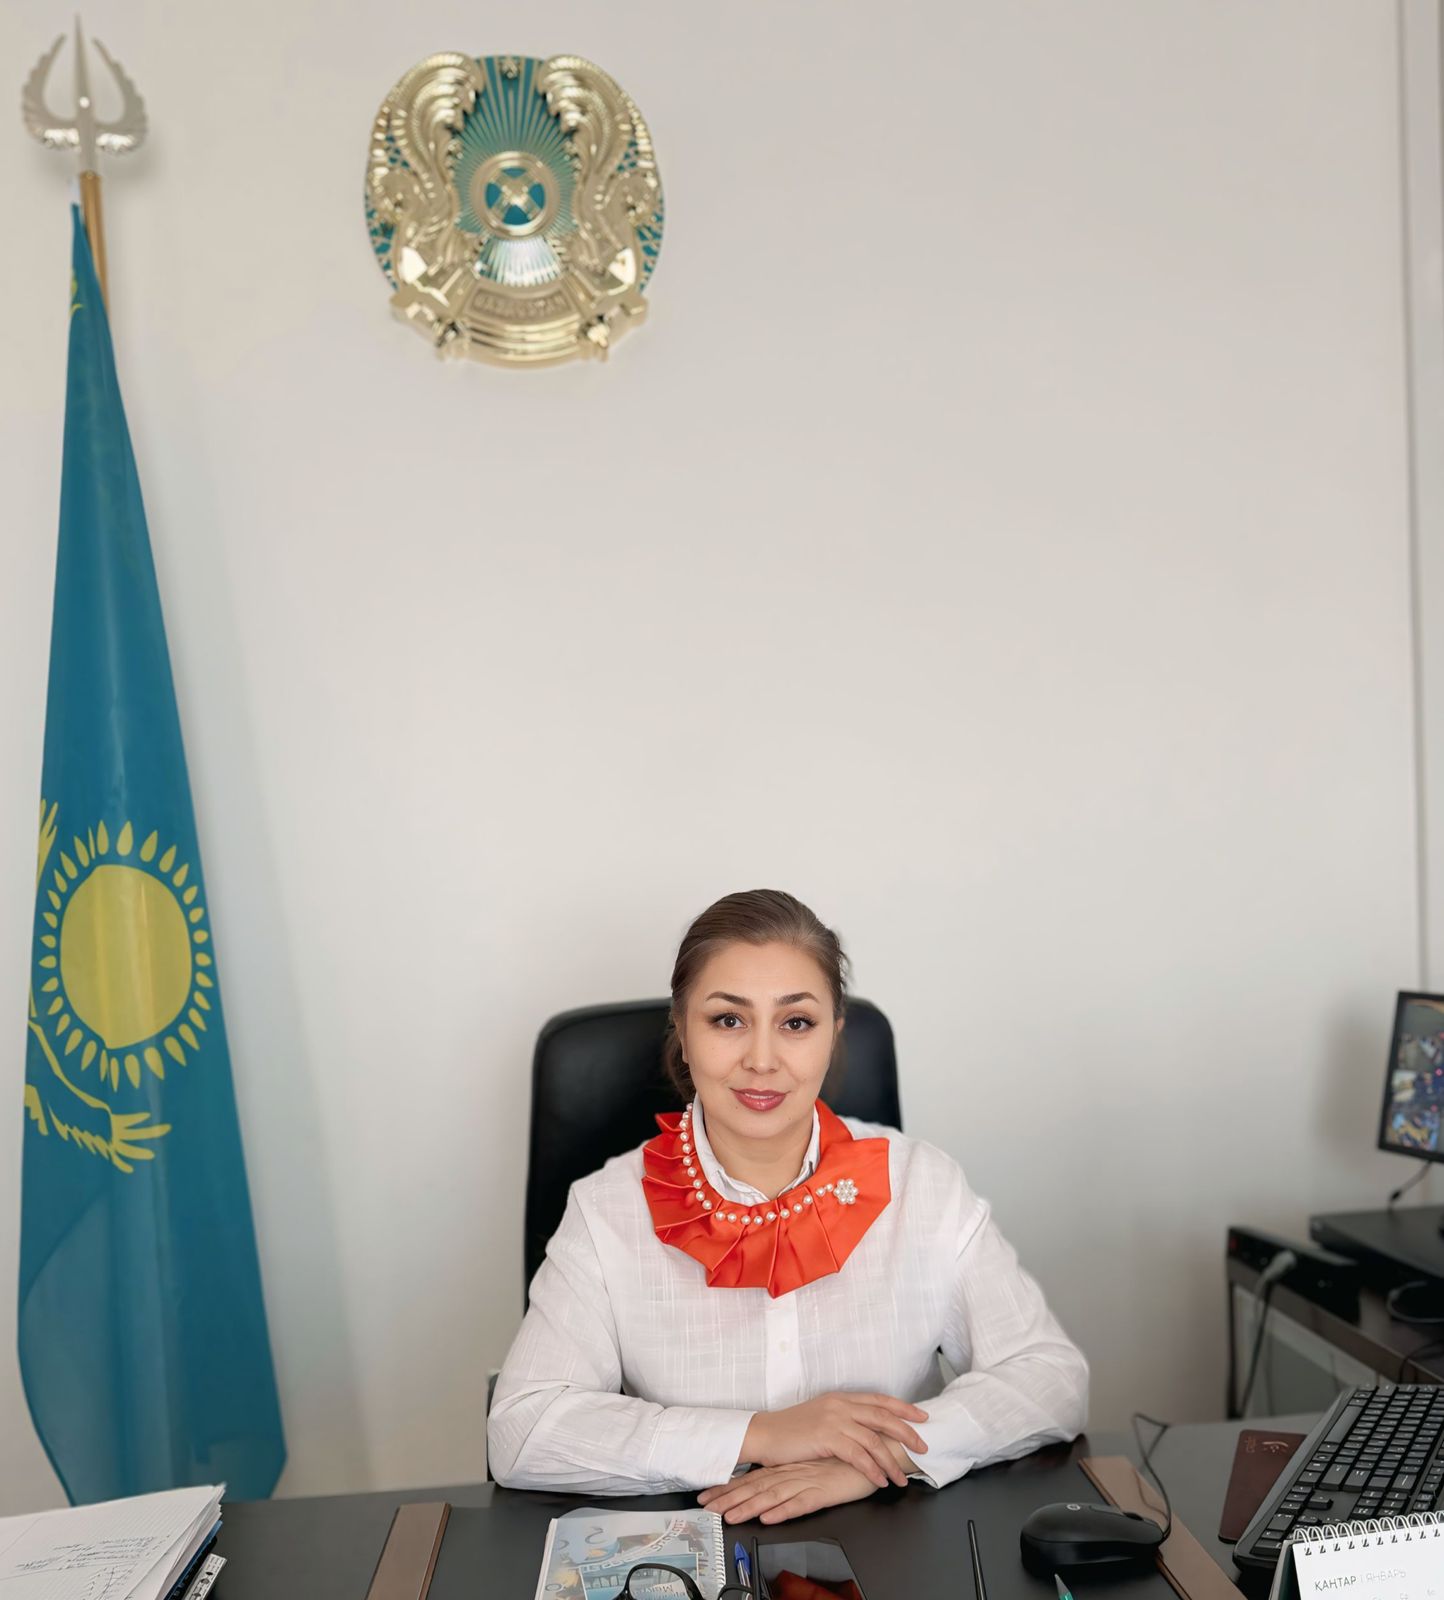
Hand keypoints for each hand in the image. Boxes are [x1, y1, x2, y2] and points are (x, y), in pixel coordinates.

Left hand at [700, 1459, 877, 1523]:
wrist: (879, 1449)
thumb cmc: (850, 1458)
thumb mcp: (818, 1465)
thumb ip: (799, 1472)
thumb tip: (778, 1484)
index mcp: (793, 1465)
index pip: (755, 1477)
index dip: (731, 1487)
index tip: (709, 1495)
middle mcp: (796, 1471)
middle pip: (757, 1485)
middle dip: (729, 1498)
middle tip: (706, 1506)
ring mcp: (809, 1479)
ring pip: (772, 1495)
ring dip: (749, 1507)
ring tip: (728, 1517)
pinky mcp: (824, 1490)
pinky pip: (800, 1502)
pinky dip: (783, 1510)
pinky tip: (769, 1517)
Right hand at [741, 1392, 928, 1488]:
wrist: (765, 1434)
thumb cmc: (791, 1430)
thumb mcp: (821, 1417)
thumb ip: (844, 1419)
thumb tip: (868, 1432)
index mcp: (841, 1398)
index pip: (879, 1400)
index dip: (903, 1408)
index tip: (922, 1417)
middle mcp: (840, 1405)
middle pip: (883, 1416)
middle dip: (907, 1432)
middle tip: (923, 1446)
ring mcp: (834, 1420)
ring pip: (873, 1439)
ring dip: (890, 1460)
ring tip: (901, 1477)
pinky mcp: (826, 1437)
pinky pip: (858, 1455)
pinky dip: (872, 1469)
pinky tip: (880, 1479)